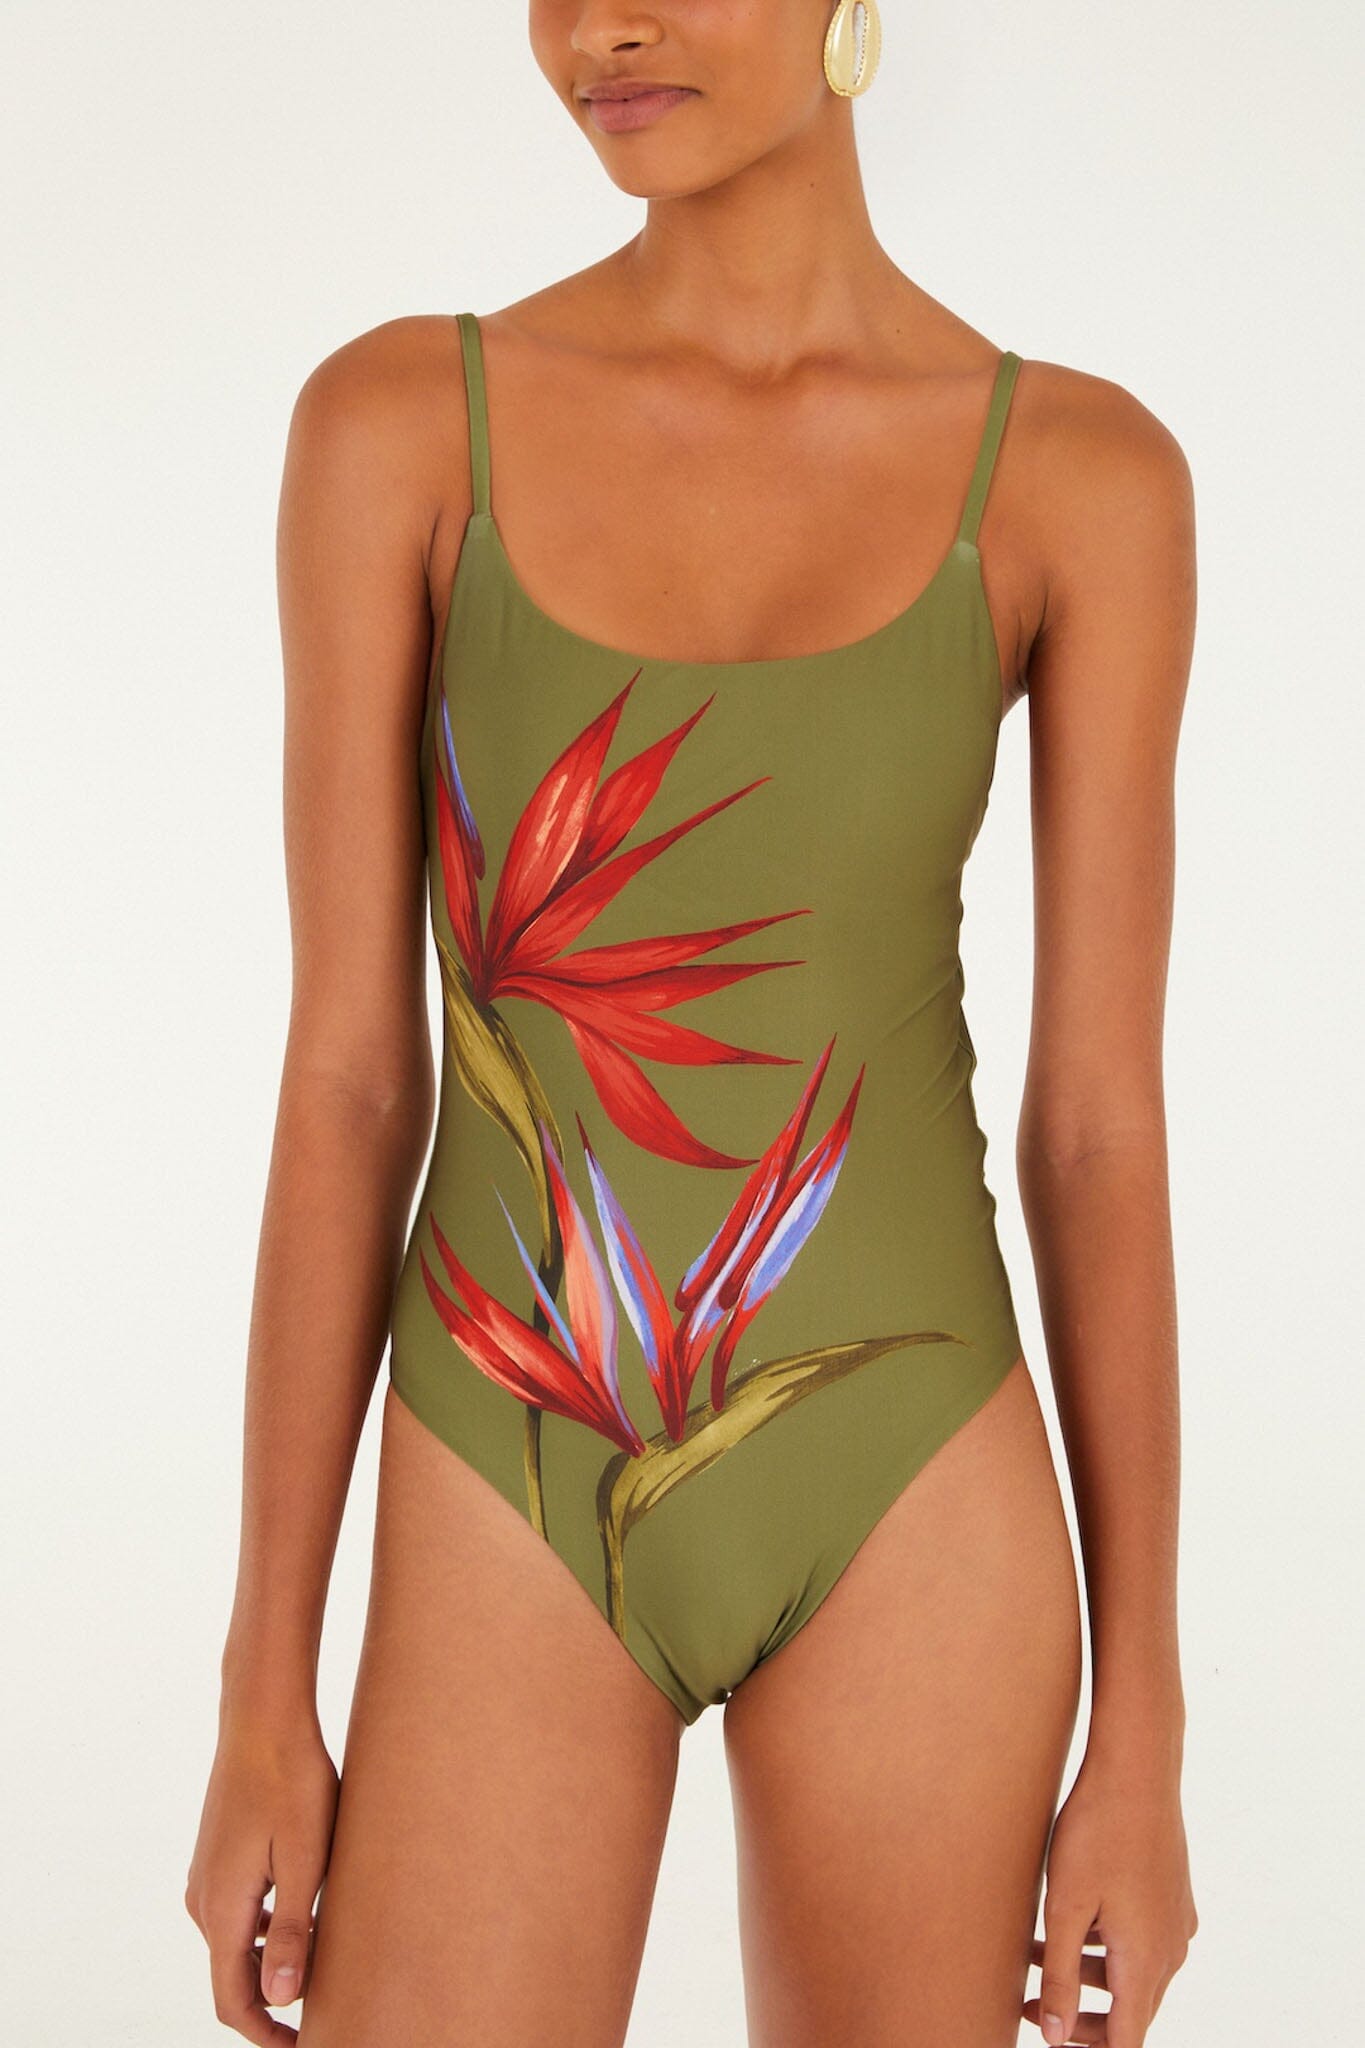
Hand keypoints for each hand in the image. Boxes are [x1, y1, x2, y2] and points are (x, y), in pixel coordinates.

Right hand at [185, 1710, 339, 2042]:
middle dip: (273, 2000)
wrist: (262, 1716)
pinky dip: (265, 1928)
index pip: (232, 2000)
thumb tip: (281, 1999)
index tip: (303, 2046)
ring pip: (235, 1943)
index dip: (266, 2034)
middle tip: (325, 2006)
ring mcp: (206, 1876)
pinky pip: (237, 1912)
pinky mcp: (218, 1855)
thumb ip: (292, 1930)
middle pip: (232, 1976)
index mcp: (222, 1910)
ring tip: (324, 1958)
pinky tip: (304, 1912)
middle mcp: (203, 1900)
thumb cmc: (292, 1781)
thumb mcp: (306, 1859)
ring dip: (271, 1961)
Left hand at [1022, 1754, 1197, 2045]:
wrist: (1137, 1768)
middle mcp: (1171, 1950)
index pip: (1126, 2041)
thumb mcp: (1065, 1908)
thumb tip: (1054, 2038)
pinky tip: (1071, 1919)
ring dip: (1087, 1976)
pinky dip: (1105, 1947)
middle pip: (1130, 2012)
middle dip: (1080, 2017)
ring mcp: (1176, 1922)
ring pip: (1132, 1974)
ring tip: (1035, 1953)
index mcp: (1146, 1962)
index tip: (1050, 2037)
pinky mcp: (1173, 1898)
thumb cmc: (1097, 1833)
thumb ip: (1060, 1977)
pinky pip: (1141, 1943)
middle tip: (1030, 2004)